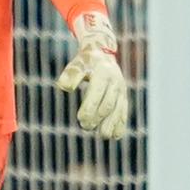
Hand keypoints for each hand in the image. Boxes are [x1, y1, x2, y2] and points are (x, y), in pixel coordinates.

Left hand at [57, 11, 128, 140]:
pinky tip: (115, 136)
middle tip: (85, 126)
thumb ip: (70, 75)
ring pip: (118, 110)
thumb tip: (65, 88)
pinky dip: (120, 124)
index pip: (97, 94)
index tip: (80, 119)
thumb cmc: (85, 62)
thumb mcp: (76, 65)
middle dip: (97, 117)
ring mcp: (121, 91)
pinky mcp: (123, 97)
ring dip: (111, 124)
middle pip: (108, 104)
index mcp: (103, 75)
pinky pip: (124, 111)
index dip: (90, 107)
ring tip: (103, 136)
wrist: (102, 54)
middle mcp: (115, 83)